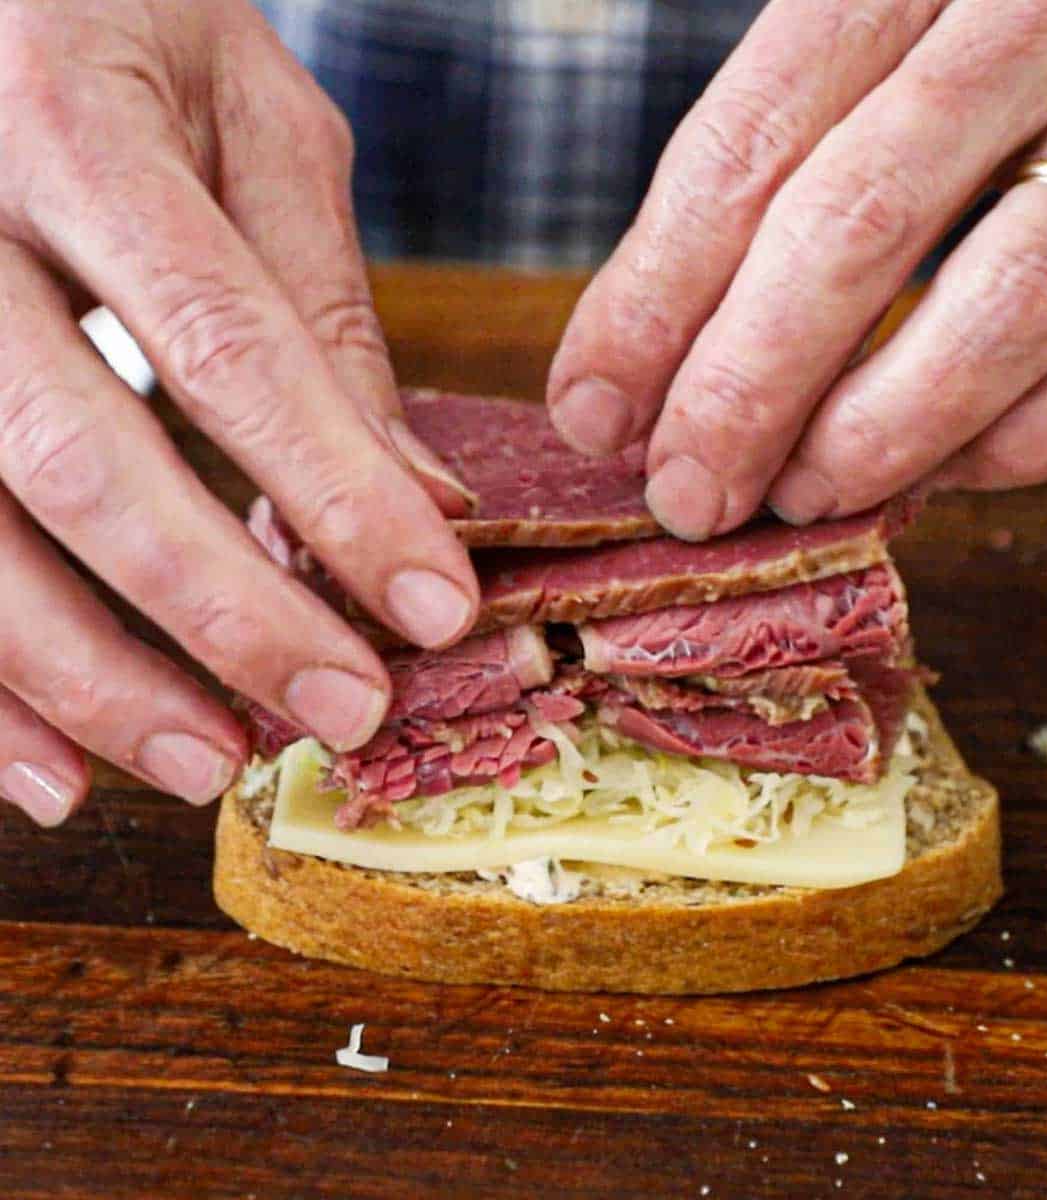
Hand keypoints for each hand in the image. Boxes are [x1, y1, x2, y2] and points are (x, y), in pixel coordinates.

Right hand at [0, 0, 479, 825]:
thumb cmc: (120, 28)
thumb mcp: (251, 122)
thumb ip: (324, 312)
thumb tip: (420, 499)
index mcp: (71, 119)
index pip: (227, 343)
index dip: (334, 494)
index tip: (433, 611)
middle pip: (79, 454)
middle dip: (217, 611)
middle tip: (338, 715)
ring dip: (81, 678)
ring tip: (201, 765)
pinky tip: (42, 770)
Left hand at [548, 0, 1046, 537]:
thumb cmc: (1018, 7)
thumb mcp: (887, 19)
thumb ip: (779, 152)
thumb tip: (647, 360)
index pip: (747, 145)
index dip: (651, 301)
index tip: (592, 411)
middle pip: (851, 231)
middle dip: (742, 394)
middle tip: (684, 495)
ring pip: (997, 310)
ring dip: (873, 436)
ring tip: (796, 497)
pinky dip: (1018, 444)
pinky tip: (943, 470)